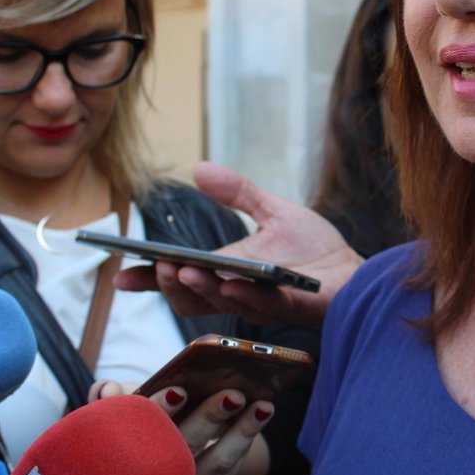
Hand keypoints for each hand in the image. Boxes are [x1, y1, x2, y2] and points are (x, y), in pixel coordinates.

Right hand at [89, 381, 273, 474]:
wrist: (159, 443)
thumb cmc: (139, 415)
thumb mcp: (120, 403)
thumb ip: (109, 394)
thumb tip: (107, 390)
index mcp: (125, 449)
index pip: (139, 434)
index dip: (158, 411)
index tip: (178, 391)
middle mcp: (154, 473)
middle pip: (183, 448)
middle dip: (208, 420)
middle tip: (232, 394)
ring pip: (215, 464)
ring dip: (241, 433)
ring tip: (263, 404)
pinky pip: (231, 469)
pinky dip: (248, 439)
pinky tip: (264, 411)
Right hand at [115, 161, 362, 325]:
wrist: (354, 270)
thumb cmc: (313, 249)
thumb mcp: (273, 212)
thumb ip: (239, 194)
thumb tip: (200, 168)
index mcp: (227, 270)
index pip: (180, 280)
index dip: (148, 282)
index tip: (119, 276)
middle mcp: (237, 291)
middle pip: (190, 298)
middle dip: (168, 285)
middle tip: (158, 266)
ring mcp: (262, 303)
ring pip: (220, 304)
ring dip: (200, 289)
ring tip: (183, 270)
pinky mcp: (291, 307)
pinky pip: (263, 306)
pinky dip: (243, 294)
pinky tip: (230, 280)